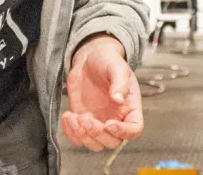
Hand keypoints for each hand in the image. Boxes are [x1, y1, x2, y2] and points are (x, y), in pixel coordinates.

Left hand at [63, 35, 142, 151]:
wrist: (89, 58)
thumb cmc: (107, 61)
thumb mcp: (116, 66)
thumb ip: (119, 82)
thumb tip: (118, 99)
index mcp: (130, 108)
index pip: (134, 130)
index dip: (123, 132)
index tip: (108, 124)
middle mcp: (117, 119)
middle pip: (113, 142)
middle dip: (98, 134)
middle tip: (86, 117)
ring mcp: (100, 122)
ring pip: (95, 145)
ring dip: (83, 136)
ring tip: (74, 117)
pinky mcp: (83, 122)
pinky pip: (78, 139)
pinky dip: (70, 133)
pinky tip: (68, 116)